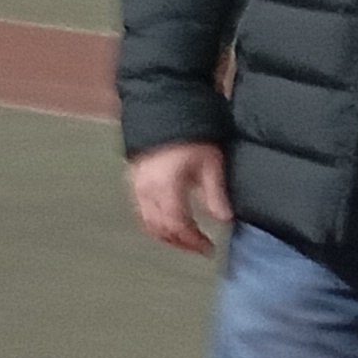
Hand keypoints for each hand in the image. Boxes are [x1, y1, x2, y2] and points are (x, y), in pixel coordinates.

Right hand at [128, 141, 230, 255]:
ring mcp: (136, 186)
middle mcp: (146, 189)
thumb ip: (215, 194)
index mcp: (166, 186)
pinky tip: (170, 224)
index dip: (192, 241)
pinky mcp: (133, 181)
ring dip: (167, 235)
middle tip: (199, 247)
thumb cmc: (193, 135)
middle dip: (180, 242)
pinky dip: (155, 223)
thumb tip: (224, 219)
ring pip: (147, 223)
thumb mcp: (210, 163)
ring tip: (187, 239)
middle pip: (159, 228)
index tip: (208, 248)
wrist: (167, 110)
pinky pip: (140, 211)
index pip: (176, 225)